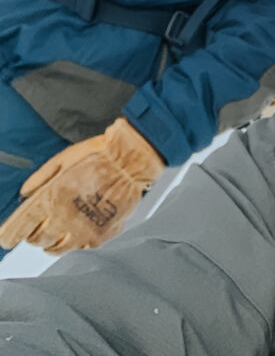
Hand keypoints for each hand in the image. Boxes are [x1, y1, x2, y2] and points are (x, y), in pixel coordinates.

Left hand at [0, 118, 165, 253]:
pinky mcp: (100, 236)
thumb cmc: (99, 155)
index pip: (20, 227)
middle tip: (38, 225)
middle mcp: (64, 219)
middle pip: (36, 240)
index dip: (9, 235)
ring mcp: (83, 231)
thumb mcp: (63, 159)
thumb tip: (24, 194)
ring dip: (51, 242)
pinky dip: (74, 242)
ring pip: (55, 249)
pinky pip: (79, 249)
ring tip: (57, 230)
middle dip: (33, 233)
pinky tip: (78, 230)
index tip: (6, 237)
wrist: (131, 161)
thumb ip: (40, 179)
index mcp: (51, 198)